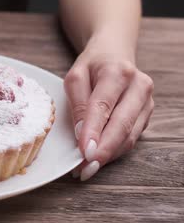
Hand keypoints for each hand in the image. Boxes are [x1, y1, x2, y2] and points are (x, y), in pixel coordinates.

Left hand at [64, 44, 153, 180]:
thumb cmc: (92, 66)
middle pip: (122, 125)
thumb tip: (82, 133)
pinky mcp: (147, 114)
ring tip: (86, 168)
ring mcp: (147, 101)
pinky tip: (99, 158)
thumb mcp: (75, 77)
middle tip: (85, 169)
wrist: (114, 54)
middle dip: (103, 150)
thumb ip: (78, 103)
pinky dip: (114, 150)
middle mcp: (139, 86)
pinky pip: (132, 137)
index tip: (84, 152)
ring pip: (129, 136)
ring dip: (108, 155)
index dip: (94, 131)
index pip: (104, 106)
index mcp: (117, 72)